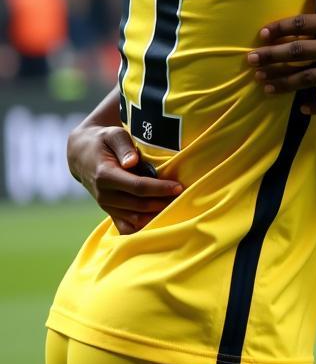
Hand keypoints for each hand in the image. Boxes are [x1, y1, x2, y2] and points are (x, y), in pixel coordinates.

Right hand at [67, 123, 181, 234]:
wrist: (83, 155)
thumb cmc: (104, 141)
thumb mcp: (113, 135)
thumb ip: (124, 147)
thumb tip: (132, 162)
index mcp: (105, 175)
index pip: (138, 187)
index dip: (159, 188)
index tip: (179, 187)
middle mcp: (104, 195)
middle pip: (139, 205)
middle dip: (163, 202)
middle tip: (184, 197)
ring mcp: (106, 206)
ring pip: (135, 219)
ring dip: (155, 215)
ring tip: (177, 207)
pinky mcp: (110, 212)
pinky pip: (126, 227)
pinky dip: (142, 227)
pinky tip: (160, 221)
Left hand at [248, 0, 315, 114]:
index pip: (299, 27)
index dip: (277, 30)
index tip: (261, 36)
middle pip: (295, 54)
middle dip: (269, 58)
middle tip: (251, 62)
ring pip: (305, 79)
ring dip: (282, 82)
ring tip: (264, 85)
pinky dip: (315, 106)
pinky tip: (302, 108)